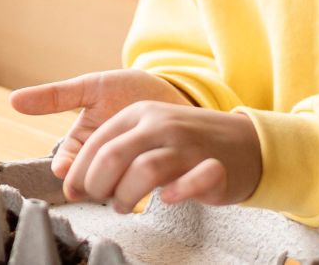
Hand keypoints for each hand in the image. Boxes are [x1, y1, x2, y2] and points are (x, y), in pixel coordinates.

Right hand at [9, 69, 191, 178]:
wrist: (172, 91)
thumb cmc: (128, 88)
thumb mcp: (91, 87)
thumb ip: (56, 97)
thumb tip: (13, 100)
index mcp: (82, 143)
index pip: (66, 164)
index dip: (66, 169)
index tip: (63, 169)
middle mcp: (101, 162)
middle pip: (86, 183)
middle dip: (90, 182)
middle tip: (96, 181)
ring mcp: (125, 171)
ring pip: (111, 189)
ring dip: (115, 186)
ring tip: (124, 178)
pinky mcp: (151, 178)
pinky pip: (141, 190)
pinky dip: (142, 186)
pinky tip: (147, 181)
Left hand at [61, 101, 261, 212]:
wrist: (246, 142)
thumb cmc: (186, 144)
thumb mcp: (146, 132)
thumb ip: (111, 151)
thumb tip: (71, 182)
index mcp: (139, 113)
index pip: (97, 143)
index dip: (80, 171)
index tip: (74, 192)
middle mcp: (161, 125)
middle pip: (113, 156)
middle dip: (97, 184)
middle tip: (100, 199)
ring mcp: (188, 145)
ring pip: (146, 169)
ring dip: (127, 194)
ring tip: (124, 205)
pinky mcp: (213, 167)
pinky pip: (193, 180)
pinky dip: (176, 193)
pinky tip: (165, 200)